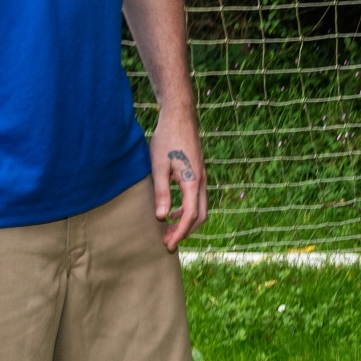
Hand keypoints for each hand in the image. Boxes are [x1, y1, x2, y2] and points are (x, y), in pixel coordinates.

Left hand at [148, 120, 207, 250]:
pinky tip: (172, 212)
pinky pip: (196, 198)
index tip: (168, 245)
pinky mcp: (197, 172)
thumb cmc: (167, 138)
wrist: (180, 116)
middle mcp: (201, 181)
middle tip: (168, 242)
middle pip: (200, 215)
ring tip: (168, 230)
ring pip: (200, 207)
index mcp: (193, 181)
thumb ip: (162, 192)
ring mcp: (201, 177)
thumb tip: (162, 218)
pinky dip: (186, 210)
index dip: (180, 233)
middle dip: (185, 231)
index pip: (190, 216)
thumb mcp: (159, 166)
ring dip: (186, 221)